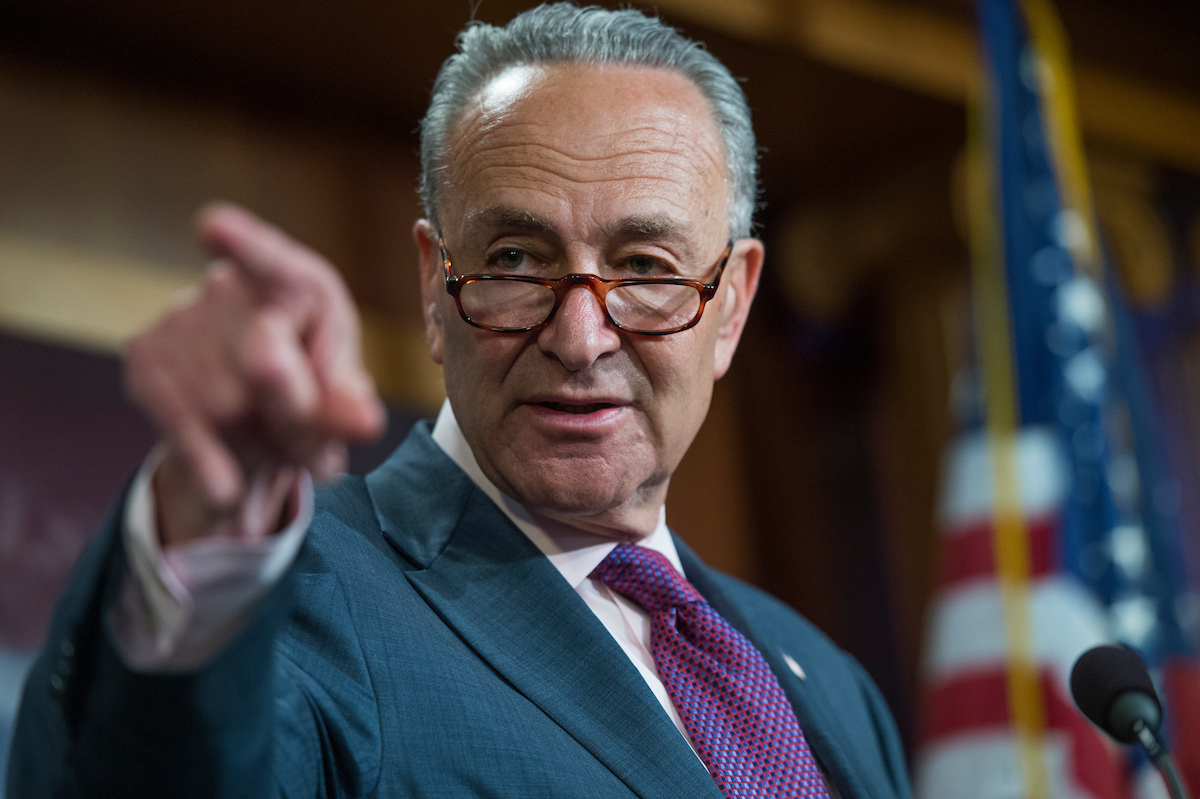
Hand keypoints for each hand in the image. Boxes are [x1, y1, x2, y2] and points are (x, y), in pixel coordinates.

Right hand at [124, 203, 384, 545]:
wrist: (251, 435)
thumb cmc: (310, 399)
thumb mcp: (341, 402)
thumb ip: (349, 404)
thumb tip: (363, 422)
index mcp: (300, 282)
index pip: (273, 262)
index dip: (246, 245)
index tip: (213, 227)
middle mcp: (234, 284)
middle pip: (263, 368)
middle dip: (291, 419)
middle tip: (305, 439)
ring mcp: (181, 313)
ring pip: (223, 404)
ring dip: (253, 442)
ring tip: (269, 440)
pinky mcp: (144, 351)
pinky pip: (181, 421)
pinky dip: (209, 462)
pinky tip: (226, 480)